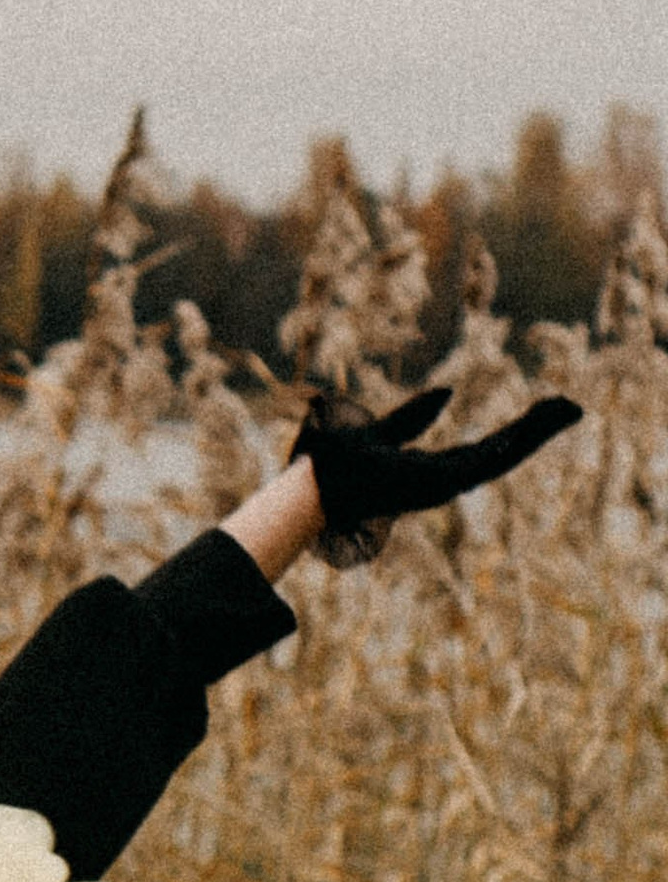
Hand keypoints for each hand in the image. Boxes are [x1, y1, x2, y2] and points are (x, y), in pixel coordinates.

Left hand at [290, 384, 581, 565]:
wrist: (311, 488)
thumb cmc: (334, 467)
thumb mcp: (381, 431)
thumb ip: (412, 417)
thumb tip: (448, 392)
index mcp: (432, 470)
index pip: (487, 449)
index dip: (517, 431)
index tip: (543, 412)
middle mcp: (443, 481)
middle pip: (502, 453)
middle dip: (536, 430)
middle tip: (570, 407)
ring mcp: (443, 486)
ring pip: (501, 457)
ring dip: (533, 433)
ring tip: (565, 409)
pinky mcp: (437, 484)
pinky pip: (482, 462)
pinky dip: (510, 444)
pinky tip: (533, 425)